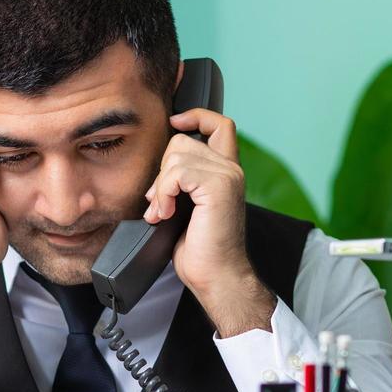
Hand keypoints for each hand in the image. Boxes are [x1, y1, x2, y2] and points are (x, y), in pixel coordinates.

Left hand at [145, 110, 274, 336]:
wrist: (216, 275)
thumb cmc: (201, 248)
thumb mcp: (187, 207)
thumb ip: (182, 182)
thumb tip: (160, 171)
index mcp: (227, 171)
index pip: (219, 124)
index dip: (195, 116)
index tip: (174, 122)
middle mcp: (231, 169)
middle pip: (182, 141)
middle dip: (161, 171)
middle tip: (160, 202)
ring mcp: (227, 176)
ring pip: (176, 155)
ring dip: (160, 187)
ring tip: (162, 213)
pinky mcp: (218, 187)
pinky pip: (176, 173)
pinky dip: (163, 193)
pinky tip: (166, 214)